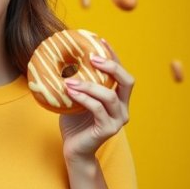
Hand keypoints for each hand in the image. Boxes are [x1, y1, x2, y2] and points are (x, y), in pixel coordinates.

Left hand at [59, 39, 134, 160]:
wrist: (74, 148)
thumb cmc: (74, 120)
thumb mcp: (76, 96)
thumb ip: (76, 81)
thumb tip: (62, 58)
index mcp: (118, 97)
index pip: (121, 73)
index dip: (114, 55)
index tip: (100, 40)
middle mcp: (123, 108)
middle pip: (127, 81)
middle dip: (111, 66)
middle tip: (92, 58)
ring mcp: (117, 120)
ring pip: (109, 96)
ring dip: (89, 85)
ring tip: (70, 80)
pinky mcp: (108, 129)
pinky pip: (97, 109)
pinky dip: (84, 98)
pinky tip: (70, 92)